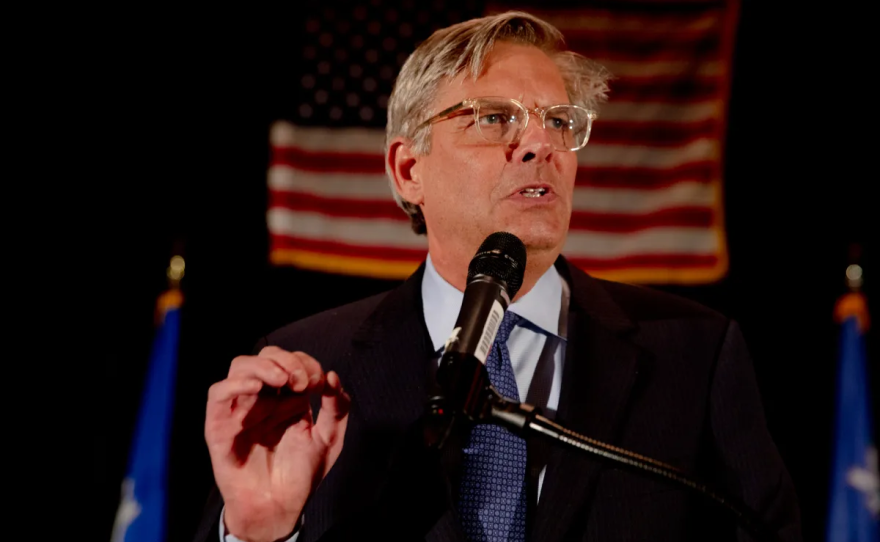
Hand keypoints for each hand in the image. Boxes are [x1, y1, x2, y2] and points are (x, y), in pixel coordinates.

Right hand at [204, 347, 349, 541]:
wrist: (279, 506)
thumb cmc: (301, 474)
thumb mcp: (329, 439)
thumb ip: (336, 408)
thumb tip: (333, 376)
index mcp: (287, 397)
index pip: (291, 361)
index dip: (305, 363)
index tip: (319, 382)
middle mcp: (262, 398)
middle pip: (265, 356)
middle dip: (287, 360)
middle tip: (303, 381)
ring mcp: (240, 409)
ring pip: (240, 367)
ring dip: (263, 366)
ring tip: (282, 381)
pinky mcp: (220, 425)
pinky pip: (218, 393)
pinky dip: (235, 384)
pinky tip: (256, 387)